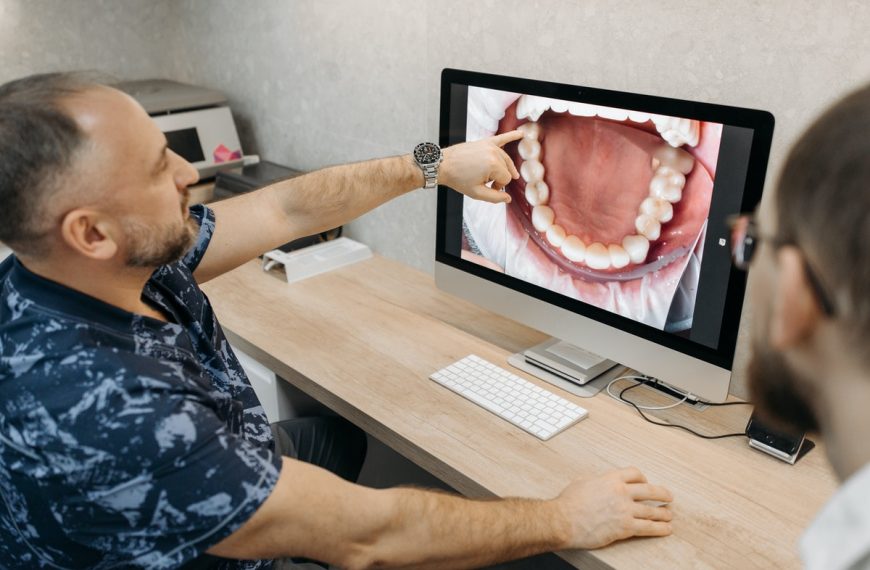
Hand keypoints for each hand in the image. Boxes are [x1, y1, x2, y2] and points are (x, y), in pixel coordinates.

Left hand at [439, 131, 522, 203]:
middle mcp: (494, 153)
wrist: (443, 165)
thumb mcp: (477, 193)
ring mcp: (489, 145)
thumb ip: (495, 198)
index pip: (506, 179)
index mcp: (493, 165)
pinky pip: (502, 138)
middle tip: (484, 182)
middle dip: (498, 178)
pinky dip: (512, 135)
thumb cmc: (458, 179)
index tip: (487, 187)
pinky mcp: (484, 141)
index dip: (498, 186)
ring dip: (499, 168)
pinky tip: (521, 133)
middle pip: (507, 169)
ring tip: (489, 174)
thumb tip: (508, 198)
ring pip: (505, 159)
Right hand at [555, 467, 672, 549]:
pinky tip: (665, 529)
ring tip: (669, 515)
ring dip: (663, 513)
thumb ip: (595, 480)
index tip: (646, 482)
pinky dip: (660, 529)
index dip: (643, 478)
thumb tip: (597, 482)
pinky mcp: (625, 527)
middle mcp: (621, 492)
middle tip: (668, 497)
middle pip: (650, 490)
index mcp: (611, 479)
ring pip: (652, 510)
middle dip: (662, 494)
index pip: (635, 474)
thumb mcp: (581, 482)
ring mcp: (625, 510)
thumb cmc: (568, 503)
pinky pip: (648, 527)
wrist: (563, 520)